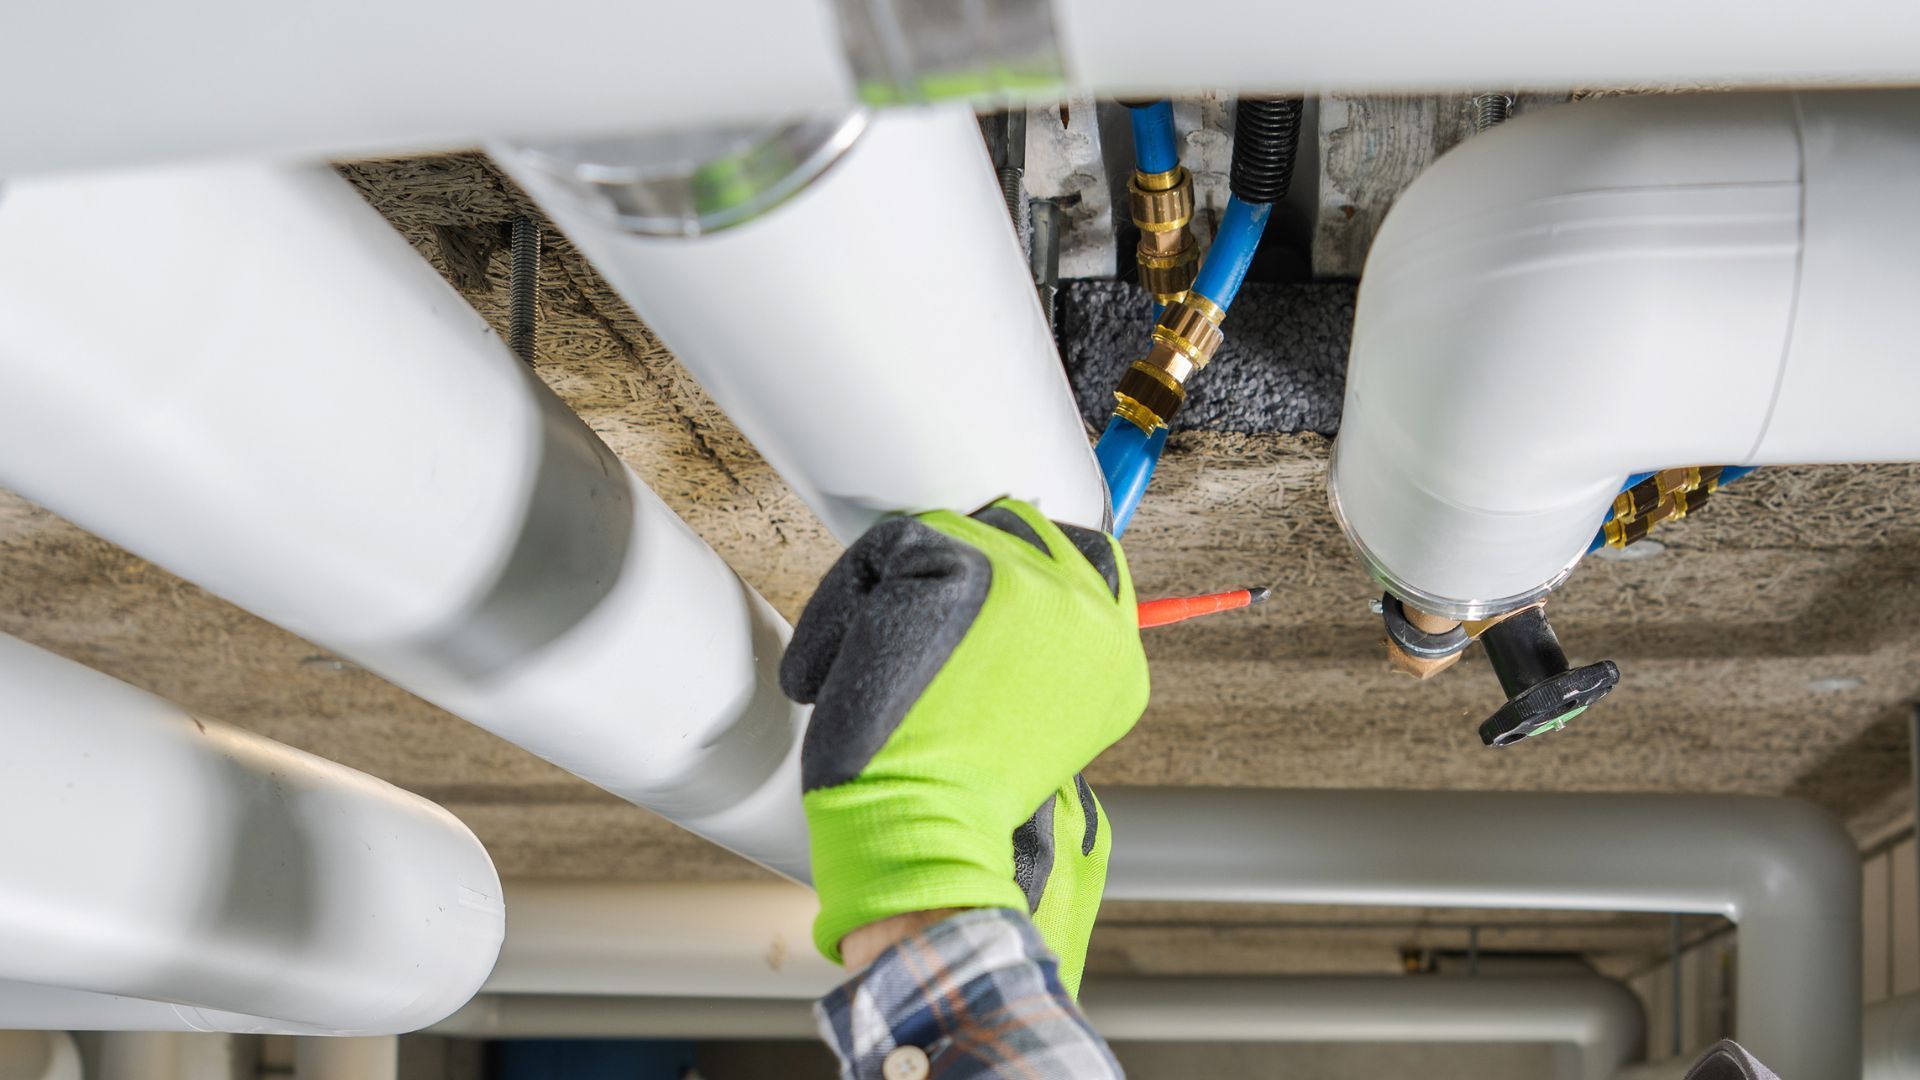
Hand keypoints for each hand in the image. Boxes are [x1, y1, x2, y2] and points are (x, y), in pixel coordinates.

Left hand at [781, 498, 1148, 963]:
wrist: (927, 832)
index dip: (1012, 567)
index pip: (1084, 556)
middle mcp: (1088, 607)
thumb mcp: (1025, 723)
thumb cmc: (958, 793)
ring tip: (874, 672)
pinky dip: (840, 611)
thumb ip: (1036, 652)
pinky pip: (882, 552)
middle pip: (1009, 527)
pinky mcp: (962, 571)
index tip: (962, 611)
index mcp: (1115, 650)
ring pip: (939, 536)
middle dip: (949, 568)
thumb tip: (995, 596)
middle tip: (904, 642)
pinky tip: (835, 675)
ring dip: (889, 595)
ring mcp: (1030, 583)